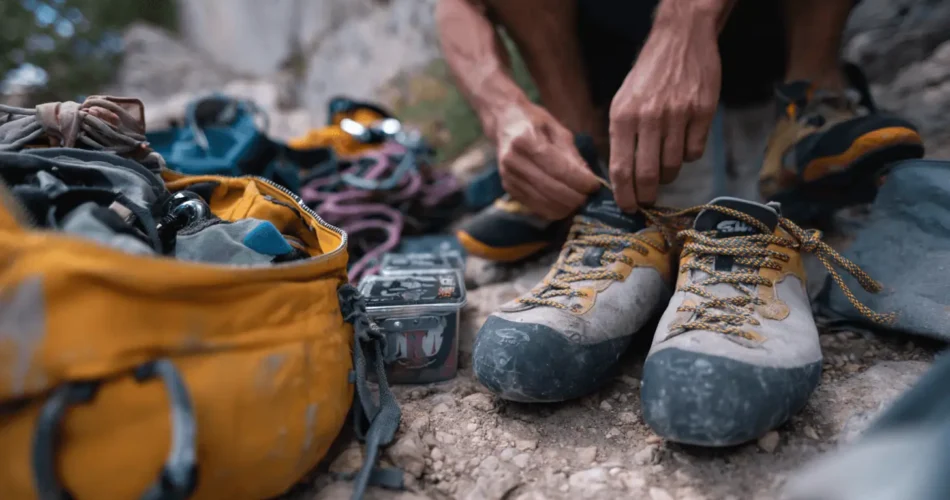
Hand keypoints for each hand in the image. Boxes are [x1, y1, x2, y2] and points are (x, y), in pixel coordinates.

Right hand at [494, 100, 601, 219]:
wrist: (505, 123)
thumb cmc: (535, 122)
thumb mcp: (557, 130)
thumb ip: (572, 155)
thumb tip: (589, 180)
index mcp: (524, 141)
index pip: (557, 169)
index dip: (580, 181)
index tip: (596, 185)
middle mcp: (513, 162)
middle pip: (552, 190)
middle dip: (576, 197)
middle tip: (590, 195)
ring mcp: (509, 178)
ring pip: (545, 204)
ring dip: (568, 206)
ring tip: (580, 199)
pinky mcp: (509, 190)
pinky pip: (537, 208)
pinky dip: (555, 209)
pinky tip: (566, 202)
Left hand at [608, 15, 721, 209]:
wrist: (680, 41)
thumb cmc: (647, 76)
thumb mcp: (622, 101)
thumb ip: (619, 136)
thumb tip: (618, 177)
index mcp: (623, 116)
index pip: (620, 168)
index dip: (624, 195)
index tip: (627, 208)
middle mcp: (649, 118)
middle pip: (648, 175)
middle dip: (646, 195)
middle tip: (646, 200)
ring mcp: (678, 116)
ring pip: (673, 166)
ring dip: (667, 175)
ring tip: (663, 166)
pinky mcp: (702, 113)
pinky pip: (694, 153)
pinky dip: (687, 156)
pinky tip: (682, 142)